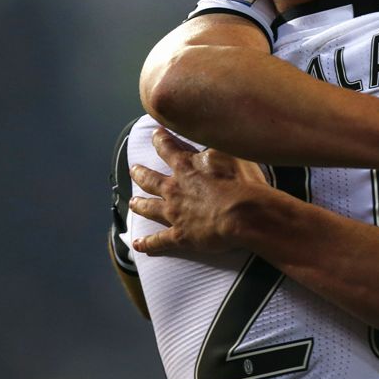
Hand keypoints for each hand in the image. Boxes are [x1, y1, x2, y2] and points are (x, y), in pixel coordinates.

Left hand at [128, 128, 271, 254]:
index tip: (155, 134)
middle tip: (134, 170)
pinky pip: (158, 241)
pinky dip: (147, 244)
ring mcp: (174, 213)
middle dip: (140, 173)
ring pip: (149, 207)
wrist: (246, 215)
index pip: (167, 148)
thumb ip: (216, 147)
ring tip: (132, 202)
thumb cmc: (243, 183)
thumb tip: (210, 140)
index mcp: (186, 166)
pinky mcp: (180, 236)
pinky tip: (139, 245)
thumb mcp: (232, 153)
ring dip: (139, 204)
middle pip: (150, 179)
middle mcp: (174, 188)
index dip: (160, 139)